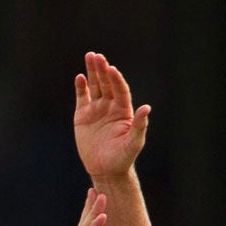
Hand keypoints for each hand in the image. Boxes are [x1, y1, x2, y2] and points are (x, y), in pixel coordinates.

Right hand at [73, 51, 150, 179]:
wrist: (105, 169)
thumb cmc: (122, 157)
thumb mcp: (133, 142)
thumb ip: (139, 125)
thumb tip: (146, 108)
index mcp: (123, 110)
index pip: (120, 90)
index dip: (116, 79)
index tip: (111, 69)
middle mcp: (110, 106)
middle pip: (106, 83)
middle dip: (102, 70)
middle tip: (97, 56)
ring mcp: (96, 110)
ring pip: (95, 86)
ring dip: (91, 72)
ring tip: (90, 56)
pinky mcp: (83, 116)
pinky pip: (82, 98)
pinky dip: (81, 87)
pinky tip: (79, 78)